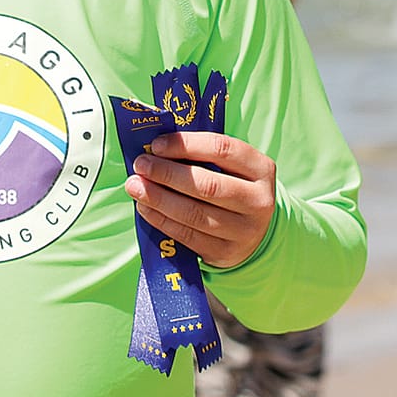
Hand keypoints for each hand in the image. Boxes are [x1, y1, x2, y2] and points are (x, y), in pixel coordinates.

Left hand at [124, 130, 275, 269]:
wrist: (254, 232)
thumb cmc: (232, 186)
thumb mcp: (231, 167)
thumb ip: (201, 155)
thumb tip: (155, 148)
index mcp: (261, 169)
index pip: (222, 149)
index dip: (185, 145)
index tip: (156, 144)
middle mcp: (258, 201)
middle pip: (207, 185)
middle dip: (167, 174)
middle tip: (140, 165)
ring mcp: (244, 231)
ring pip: (195, 214)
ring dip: (159, 199)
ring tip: (135, 187)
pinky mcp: (226, 252)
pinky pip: (188, 236)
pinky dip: (162, 220)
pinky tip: (145, 208)